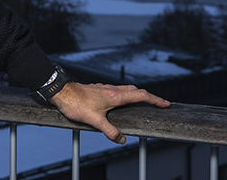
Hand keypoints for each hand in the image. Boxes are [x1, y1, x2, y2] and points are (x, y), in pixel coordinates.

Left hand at [49, 82, 170, 143]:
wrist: (60, 91)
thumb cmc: (75, 102)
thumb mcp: (94, 120)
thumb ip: (109, 130)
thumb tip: (120, 139)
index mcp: (115, 95)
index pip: (141, 95)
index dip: (155, 100)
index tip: (165, 103)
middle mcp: (111, 89)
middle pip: (135, 91)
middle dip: (148, 97)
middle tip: (156, 103)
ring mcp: (104, 88)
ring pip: (125, 89)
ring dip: (135, 94)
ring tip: (140, 102)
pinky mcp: (97, 89)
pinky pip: (115, 90)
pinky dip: (123, 95)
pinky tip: (117, 101)